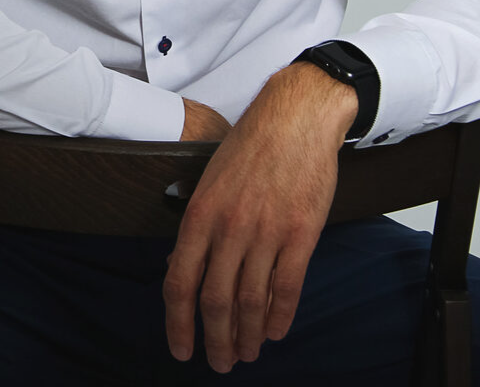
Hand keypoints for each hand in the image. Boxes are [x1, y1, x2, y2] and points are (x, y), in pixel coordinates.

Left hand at [163, 65, 356, 373]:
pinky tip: (274, 331)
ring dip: (247, 336)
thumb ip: (197, 224)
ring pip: (252, 301)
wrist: (296, 117)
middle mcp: (230, 227)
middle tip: (219, 362)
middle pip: (216, 301)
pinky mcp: (301, 233)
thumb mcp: (209, 178)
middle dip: (215, 340)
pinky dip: (280, 316)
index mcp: (200, 213)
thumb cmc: (250, 144)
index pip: (179, 282)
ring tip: (246, 353)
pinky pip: (288, 287)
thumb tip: (178, 267)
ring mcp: (267, 231)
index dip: (178, 324)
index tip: (182, 348)